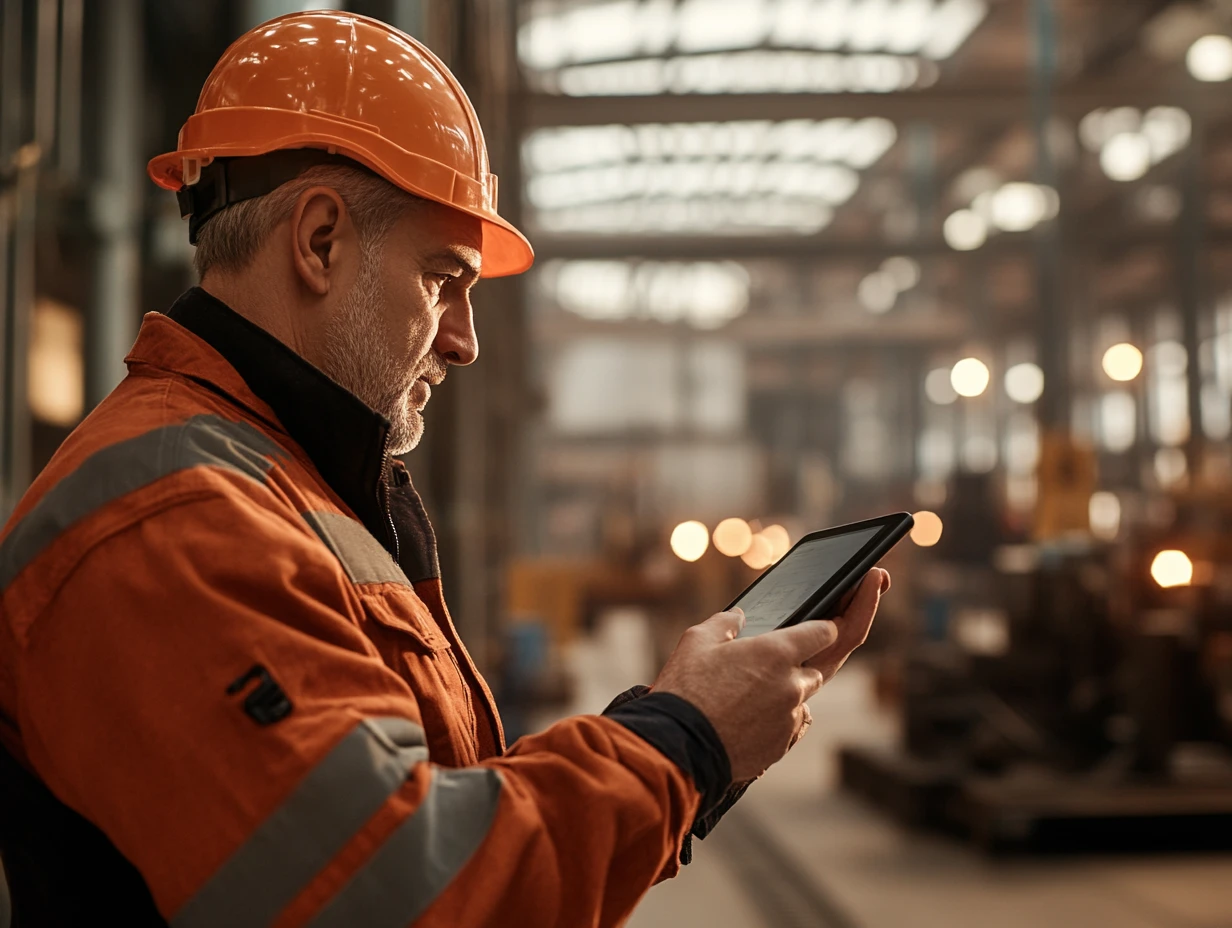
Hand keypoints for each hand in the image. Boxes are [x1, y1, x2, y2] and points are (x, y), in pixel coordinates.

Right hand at [652, 568, 888, 781]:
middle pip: (819, 667)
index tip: (830, 622)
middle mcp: (792, 685)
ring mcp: (789, 718)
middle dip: (804, 661)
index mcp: (777, 652)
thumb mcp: (697, 640)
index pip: (828, 631)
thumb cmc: (685, 690)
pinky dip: (776, 717)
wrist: (678, 746)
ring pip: (802, 698)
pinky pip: (789, 725)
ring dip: (788, 690)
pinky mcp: (781, 745)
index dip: (828, 625)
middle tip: (780, 659)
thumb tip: (737, 618)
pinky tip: (746, 715)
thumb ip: (725, 623)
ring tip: (752, 689)